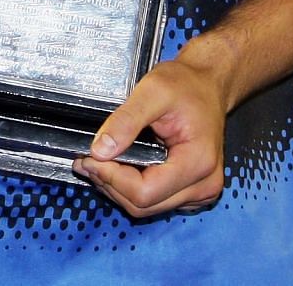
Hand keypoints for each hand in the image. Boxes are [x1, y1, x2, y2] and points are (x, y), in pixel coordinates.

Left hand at [73, 56, 228, 217]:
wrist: (207, 85)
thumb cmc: (186, 85)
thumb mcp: (152, 91)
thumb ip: (125, 121)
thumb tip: (100, 151)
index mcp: (198, 162)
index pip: (145, 192)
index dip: (112, 178)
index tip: (90, 158)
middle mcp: (204, 184)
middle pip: (144, 205)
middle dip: (110, 184)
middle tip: (86, 160)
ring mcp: (200, 191)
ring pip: (147, 207)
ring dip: (117, 189)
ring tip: (97, 163)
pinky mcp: (192, 191)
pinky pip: (155, 201)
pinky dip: (131, 188)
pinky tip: (118, 167)